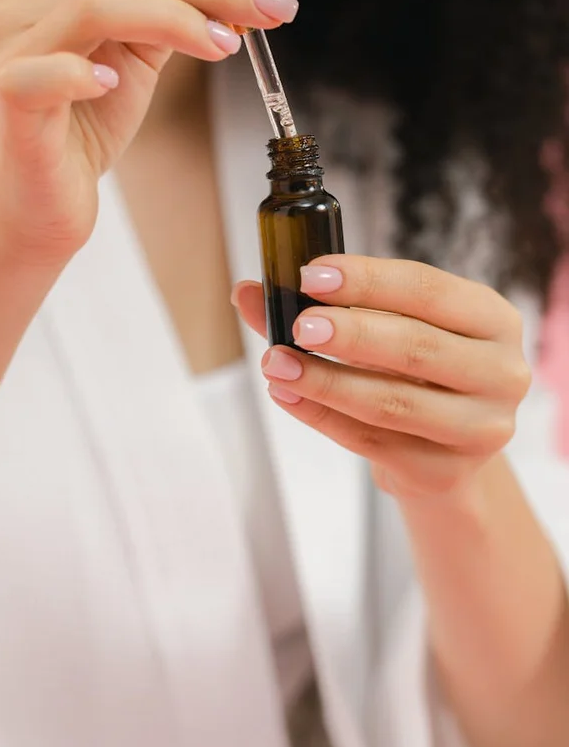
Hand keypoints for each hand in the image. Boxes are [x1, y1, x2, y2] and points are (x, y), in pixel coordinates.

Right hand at [0, 0, 297, 263]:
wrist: (36, 207)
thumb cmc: (80, 131)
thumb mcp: (133, 59)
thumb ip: (166, 12)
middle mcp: (17, 0)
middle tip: (268, 6)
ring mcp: (9, 48)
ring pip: (96, 5)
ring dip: (174, 18)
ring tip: (225, 45)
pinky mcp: (10, 99)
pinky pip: (50, 73)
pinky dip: (86, 74)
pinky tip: (115, 87)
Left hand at [234, 255, 531, 499]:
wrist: (443, 450)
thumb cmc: (413, 374)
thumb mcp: (383, 329)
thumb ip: (320, 309)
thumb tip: (246, 291)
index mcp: (492, 319)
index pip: (427, 289)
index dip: (367, 280)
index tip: (311, 275)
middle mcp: (501, 372)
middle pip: (416, 347)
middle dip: (350, 334)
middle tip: (298, 327)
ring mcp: (480, 428)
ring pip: (391, 402)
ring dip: (325, 382)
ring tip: (277, 365)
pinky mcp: (444, 471)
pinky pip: (371, 442)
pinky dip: (322, 417)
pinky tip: (287, 397)